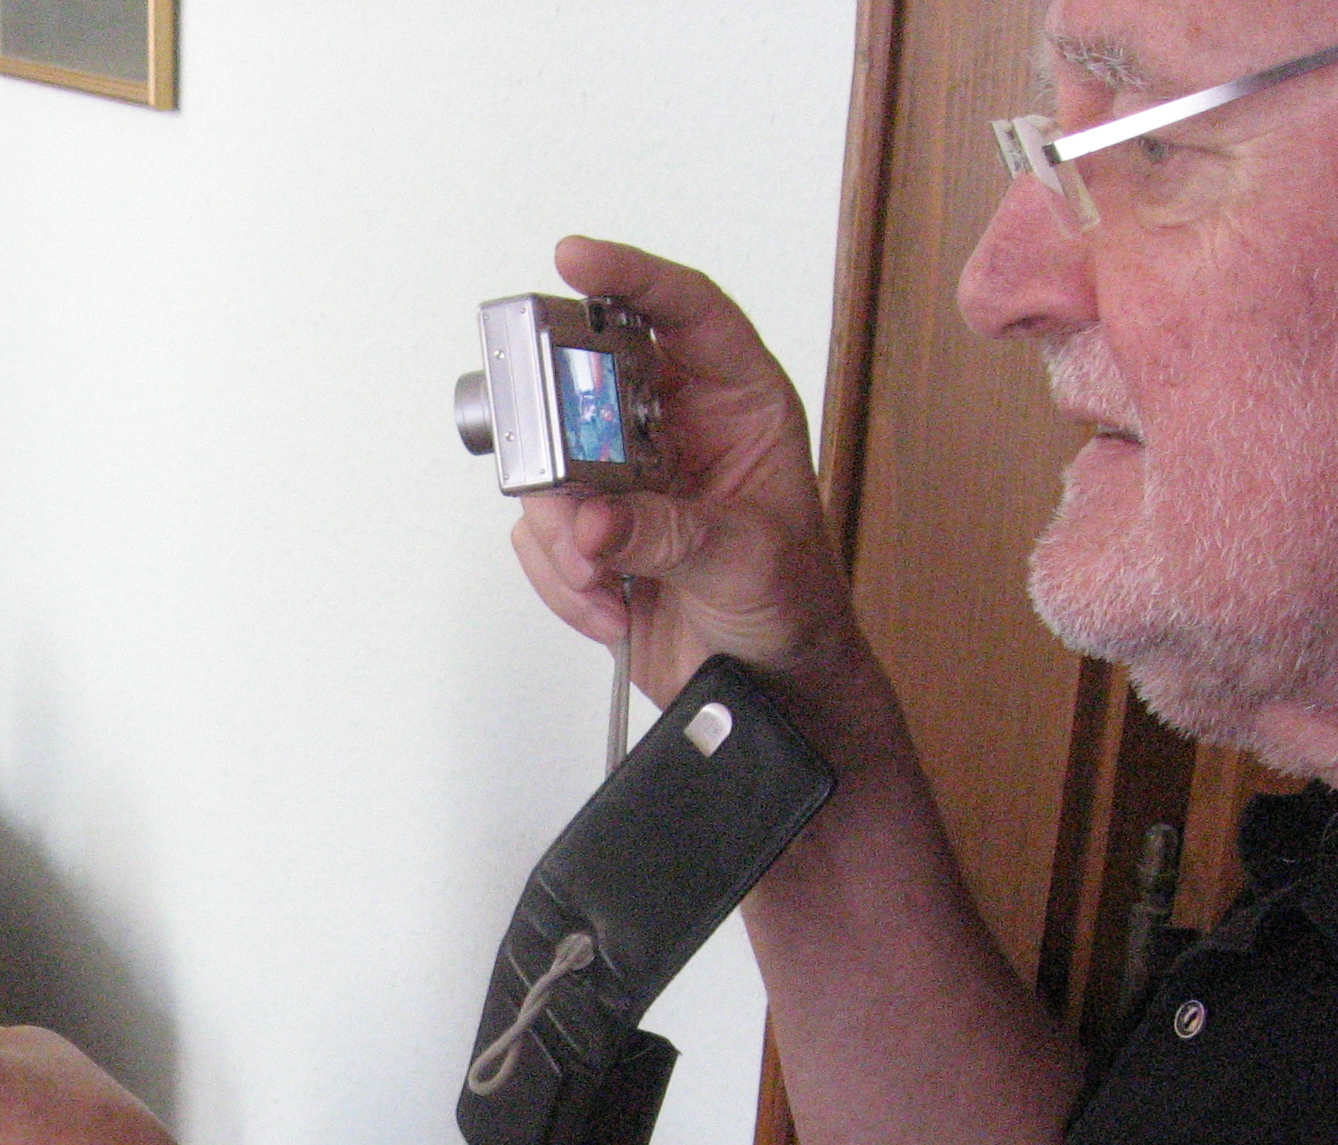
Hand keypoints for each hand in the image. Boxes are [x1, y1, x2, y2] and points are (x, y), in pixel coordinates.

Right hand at [511, 238, 871, 713]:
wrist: (770, 691)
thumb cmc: (795, 609)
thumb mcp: (748, 562)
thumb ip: (667, 534)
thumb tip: (596, 519)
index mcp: (738, 405)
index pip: (685, 313)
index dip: (632, 277)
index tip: (577, 261)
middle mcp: (677, 432)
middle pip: (590, 387)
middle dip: (568, 440)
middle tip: (564, 474)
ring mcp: (628, 484)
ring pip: (552, 470)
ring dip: (565, 532)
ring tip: (607, 573)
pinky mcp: (593, 536)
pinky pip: (541, 535)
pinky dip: (562, 577)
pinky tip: (610, 602)